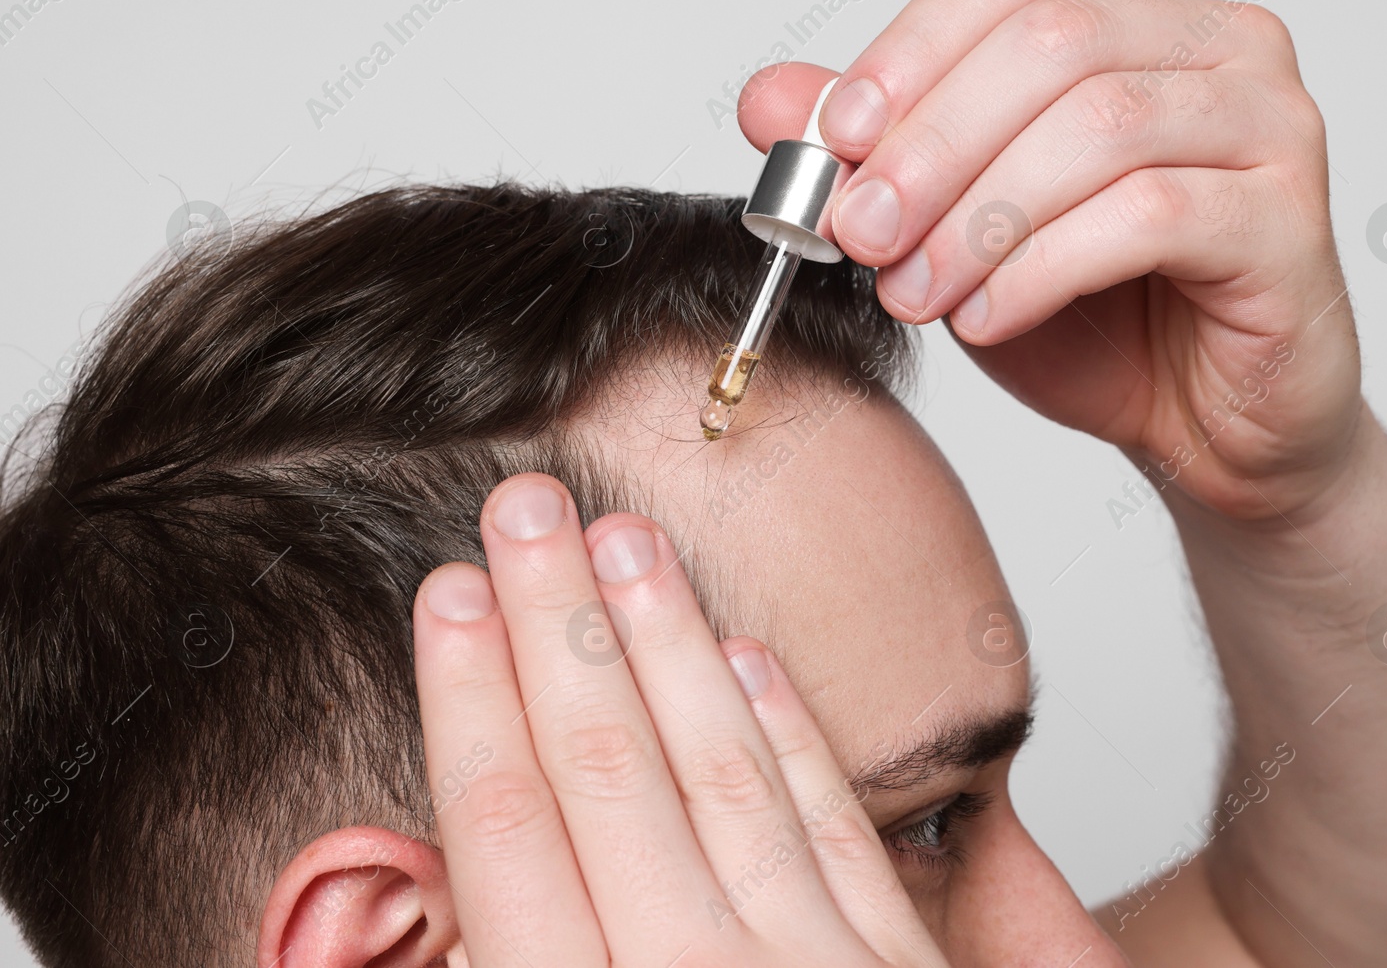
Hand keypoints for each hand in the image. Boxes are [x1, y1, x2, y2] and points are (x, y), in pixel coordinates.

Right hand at [411, 472, 949, 966]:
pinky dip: (791, 736)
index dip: (472, 695)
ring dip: (668, 641)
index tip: (452, 590)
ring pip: (723, 769)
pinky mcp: (895, 967)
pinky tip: (750, 654)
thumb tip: (451, 899)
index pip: (506, 827)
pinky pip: (837, 829)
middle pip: (608, 766)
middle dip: (558, 620)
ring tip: (626, 537)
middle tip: (528, 506)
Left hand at [738, 0, 1362, 522]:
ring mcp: (1268, 123)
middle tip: (858, 232)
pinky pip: (1151, 216)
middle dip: (931, 146)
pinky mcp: (1290, 217)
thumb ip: (879, 160)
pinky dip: (1045, 268)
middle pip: (1052, 41)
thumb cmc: (1098, 320)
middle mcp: (1215, 44)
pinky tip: (988, 319)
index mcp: (1136, 13)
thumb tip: (768, 99)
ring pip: (1099, 125)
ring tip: (914, 293)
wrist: (1208, 428)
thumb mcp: (957, 231)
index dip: (913, 50)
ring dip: (979, 217)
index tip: (837, 140)